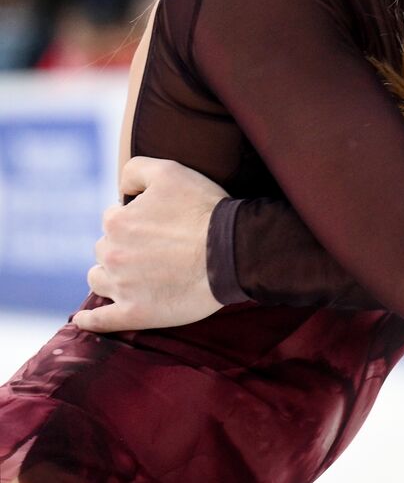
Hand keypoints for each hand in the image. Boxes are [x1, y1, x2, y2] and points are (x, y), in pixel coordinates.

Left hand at [72, 157, 227, 332]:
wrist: (232, 251)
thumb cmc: (205, 210)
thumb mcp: (170, 172)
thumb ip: (136, 170)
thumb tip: (121, 188)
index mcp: (117, 222)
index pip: (114, 218)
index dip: (137, 219)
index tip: (160, 224)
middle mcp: (112, 254)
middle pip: (105, 249)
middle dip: (123, 247)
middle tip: (156, 248)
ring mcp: (122, 287)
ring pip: (99, 279)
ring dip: (109, 276)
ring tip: (134, 276)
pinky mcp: (135, 313)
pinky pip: (101, 321)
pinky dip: (91, 320)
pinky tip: (84, 320)